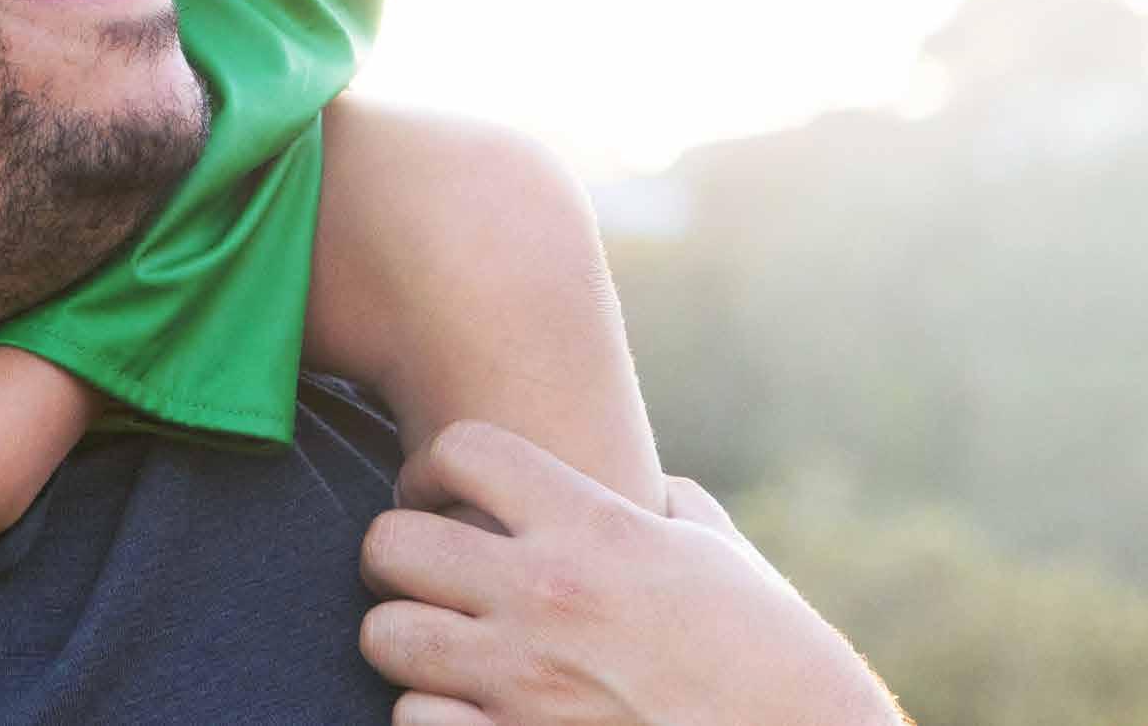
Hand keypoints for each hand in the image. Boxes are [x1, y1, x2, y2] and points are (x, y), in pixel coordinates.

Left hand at [358, 422, 902, 725]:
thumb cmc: (764, 647)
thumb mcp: (714, 550)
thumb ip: (663, 505)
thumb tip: (642, 485)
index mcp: (595, 527)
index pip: (464, 448)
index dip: (437, 462)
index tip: (445, 489)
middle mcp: (546, 595)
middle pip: (391, 543)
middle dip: (397, 553)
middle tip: (425, 569)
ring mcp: (522, 683)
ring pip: (383, 636)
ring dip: (405, 637)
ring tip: (440, 642)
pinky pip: (410, 720)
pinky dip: (430, 714)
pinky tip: (466, 707)